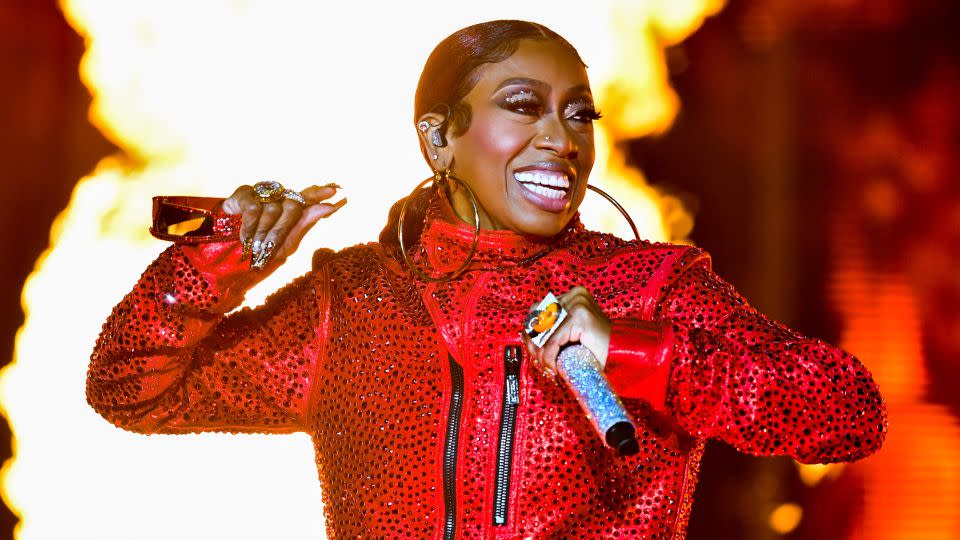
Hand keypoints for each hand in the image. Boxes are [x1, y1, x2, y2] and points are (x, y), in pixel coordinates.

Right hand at [220, 182, 345, 269]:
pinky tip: (245, 238)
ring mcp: (263, 194)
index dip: (319, 194)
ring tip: (256, 246)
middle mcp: (279, 198)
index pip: (308, 198)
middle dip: (284, 229)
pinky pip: (254, 208)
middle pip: (293, 206)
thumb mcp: (287, 244)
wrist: (230, 256)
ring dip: (264, 232)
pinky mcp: (245, 193)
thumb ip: (306, 224)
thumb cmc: (262, 250)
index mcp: (292, 209)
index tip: (333, 193)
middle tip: (273, 247)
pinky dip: (250, 227)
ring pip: (273, 209)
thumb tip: (329, 207)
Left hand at [520, 286, 610, 377]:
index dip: (532, 331)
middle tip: (540, 361)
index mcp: (573, 294)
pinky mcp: (580, 317)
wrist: (621, 356)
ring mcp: (578, 304)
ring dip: (541, 354)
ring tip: (548, 366)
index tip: (533, 349)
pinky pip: (553, 341)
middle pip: (539, 319)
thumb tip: (523, 332)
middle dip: (534, 343)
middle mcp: (575, 295)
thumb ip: (550, 330)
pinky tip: (555, 368)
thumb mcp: (569, 334)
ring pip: (545, 332)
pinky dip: (550, 357)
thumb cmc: (596, 348)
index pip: (539, 309)